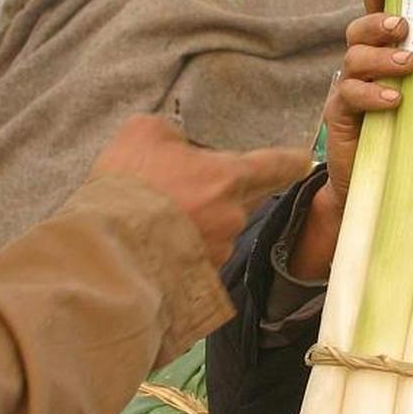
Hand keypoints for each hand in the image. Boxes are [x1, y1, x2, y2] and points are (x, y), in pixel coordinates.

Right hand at [93, 115, 309, 266]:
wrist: (107, 247)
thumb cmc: (129, 184)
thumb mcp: (145, 132)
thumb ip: (173, 135)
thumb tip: (179, 145)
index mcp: (229, 177)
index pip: (276, 165)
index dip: (290, 161)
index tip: (304, 160)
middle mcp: (232, 217)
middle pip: (244, 200)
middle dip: (225, 194)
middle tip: (193, 190)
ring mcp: (217, 252)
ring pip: (219, 231)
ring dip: (200, 224)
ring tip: (160, 220)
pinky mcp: (199, 280)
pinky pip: (199, 258)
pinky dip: (183, 250)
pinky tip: (154, 244)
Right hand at [322, 0, 412, 212]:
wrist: (377, 182)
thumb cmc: (410, 134)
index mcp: (382, 55)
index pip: (375, 17)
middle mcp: (362, 66)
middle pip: (359, 30)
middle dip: (379, 22)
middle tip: (405, 26)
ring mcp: (348, 89)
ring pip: (354, 58)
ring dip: (382, 57)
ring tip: (409, 64)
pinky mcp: (339, 114)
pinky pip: (348, 94)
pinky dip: (370, 94)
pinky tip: (394, 100)